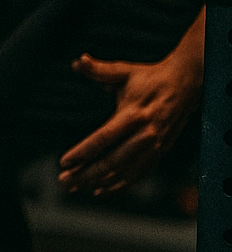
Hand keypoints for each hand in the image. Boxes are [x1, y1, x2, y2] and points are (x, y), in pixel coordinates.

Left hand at [57, 52, 200, 196]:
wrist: (187, 85)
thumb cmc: (150, 77)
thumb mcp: (124, 71)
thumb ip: (99, 69)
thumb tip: (79, 60)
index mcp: (134, 115)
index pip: (104, 138)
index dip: (83, 152)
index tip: (64, 162)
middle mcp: (145, 135)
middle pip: (111, 161)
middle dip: (85, 173)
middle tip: (64, 181)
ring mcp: (154, 147)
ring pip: (123, 172)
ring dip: (97, 182)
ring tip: (75, 187)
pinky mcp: (159, 153)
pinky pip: (137, 175)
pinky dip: (118, 185)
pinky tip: (99, 190)